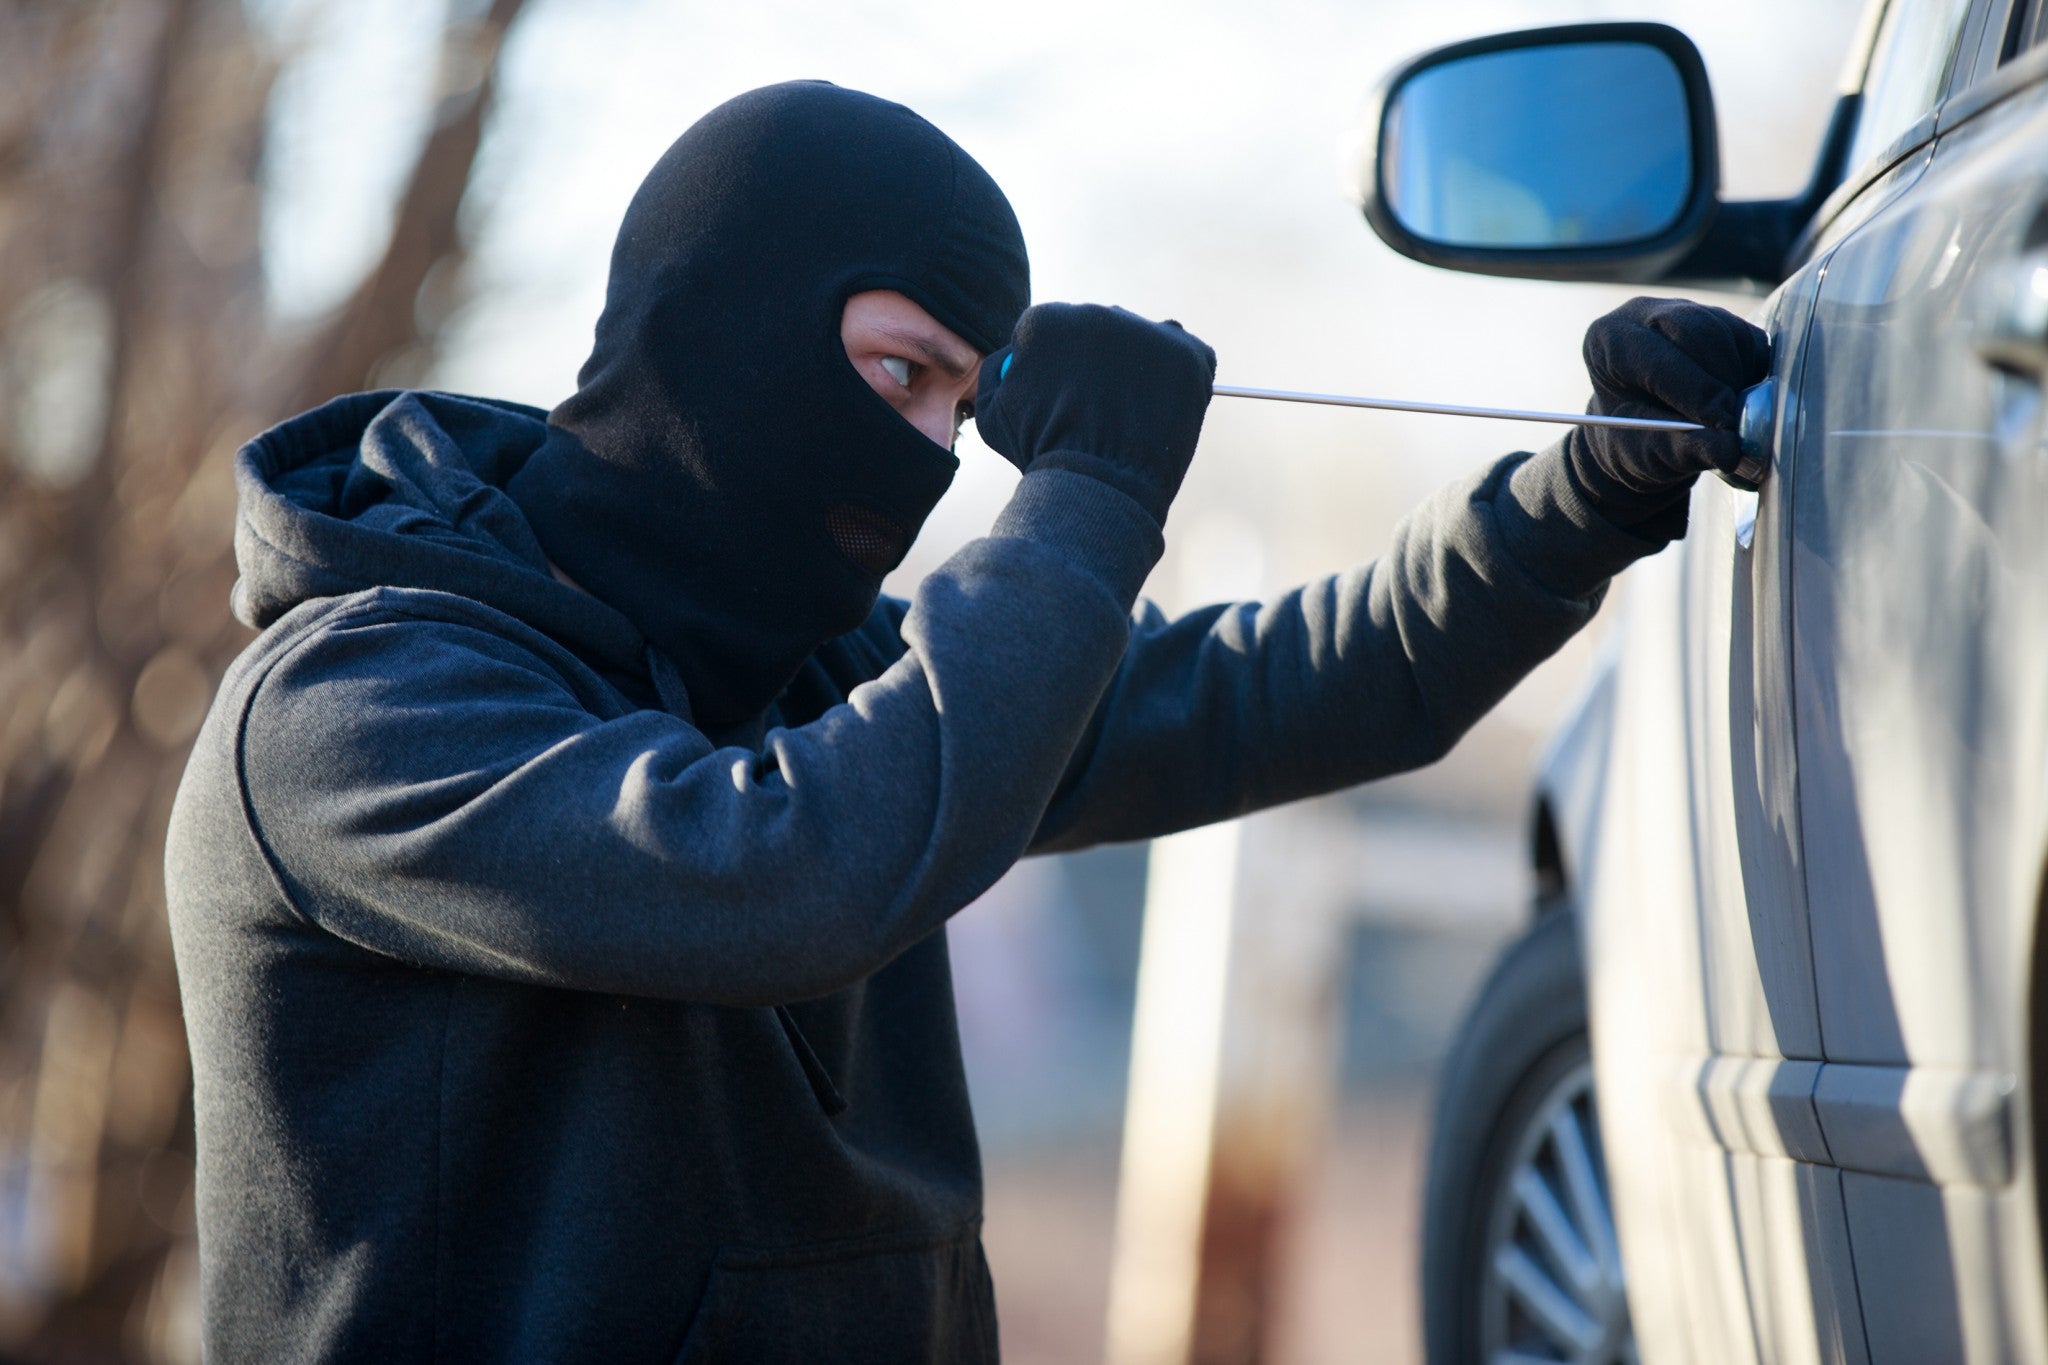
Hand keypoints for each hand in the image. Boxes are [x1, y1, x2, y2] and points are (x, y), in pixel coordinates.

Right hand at [973, 303, 1216, 525]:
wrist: (1096, 484)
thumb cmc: (1040, 453)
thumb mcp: (994, 413)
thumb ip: (1000, 371)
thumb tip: (1015, 356)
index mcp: (1047, 320)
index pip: (1056, 334)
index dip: (1058, 370)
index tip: (1064, 400)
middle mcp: (1098, 313)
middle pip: (1100, 334)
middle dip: (1099, 364)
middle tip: (1100, 410)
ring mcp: (1146, 330)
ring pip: (1144, 342)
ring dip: (1139, 369)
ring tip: (1131, 416)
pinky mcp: (1187, 352)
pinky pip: (1188, 356)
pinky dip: (1180, 379)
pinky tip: (1162, 410)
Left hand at [1564, 296, 1770, 537]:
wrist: (1646, 430)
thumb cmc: (1635, 441)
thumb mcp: (1648, 453)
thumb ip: (1682, 450)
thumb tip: (1729, 448)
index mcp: (1607, 340)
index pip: (1653, 355)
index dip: (1692, 389)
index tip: (1721, 420)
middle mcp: (1643, 314)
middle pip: (1694, 329)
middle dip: (1719, 378)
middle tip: (1733, 420)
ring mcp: (1685, 310)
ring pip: (1725, 331)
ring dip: (1736, 378)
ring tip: (1728, 416)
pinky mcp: (1721, 320)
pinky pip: (1749, 340)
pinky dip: (1750, 373)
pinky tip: (1734, 399)